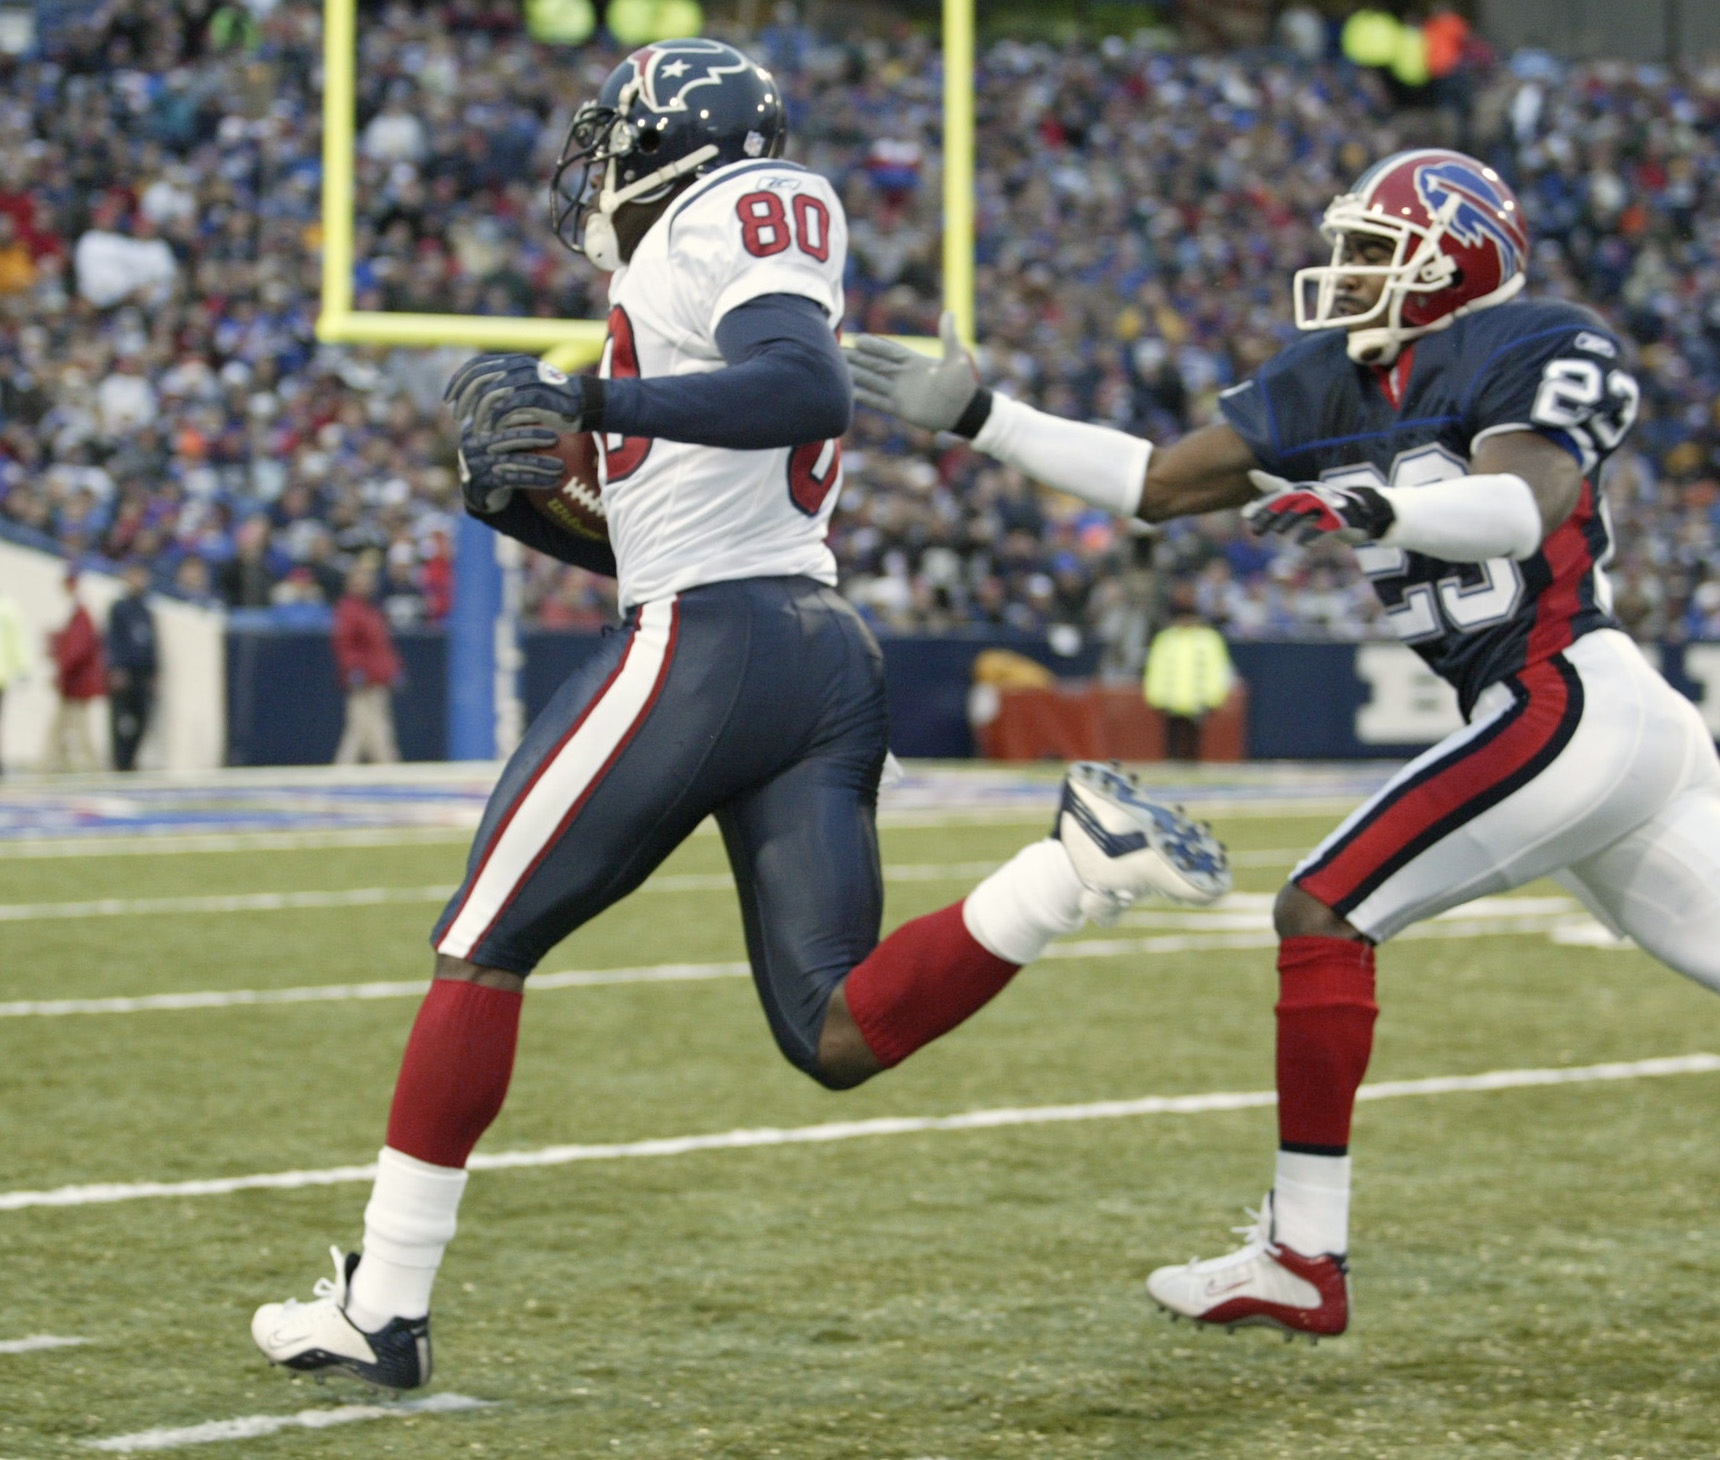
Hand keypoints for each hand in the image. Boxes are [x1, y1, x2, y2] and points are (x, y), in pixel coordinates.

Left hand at [444, 353, 591, 435]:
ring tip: (477, 430)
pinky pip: (508, 407)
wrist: (583, 404)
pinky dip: (497, 421)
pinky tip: (494, 432)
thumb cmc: (550, 401)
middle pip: (478, 379)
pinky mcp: (537, 395)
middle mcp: (518, 366)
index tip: (448, 400)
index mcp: (512, 361)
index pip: (475, 366)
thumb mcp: (523, 389)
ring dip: (480, 415)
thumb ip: (502, 388)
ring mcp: (528, 379)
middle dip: (463, 399)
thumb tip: (473, 397)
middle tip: (457, 417)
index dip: (457, 382)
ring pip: (491, 394)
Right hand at [457, 422, 564, 513]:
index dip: (518, 416)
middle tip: (554, 438)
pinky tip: (552, 481)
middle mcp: (476, 445)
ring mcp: (480, 465)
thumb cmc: (494, 454)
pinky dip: (535, 480)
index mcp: (478, 426)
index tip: (539, 415)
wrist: (475, 486)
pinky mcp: (487, 483)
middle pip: (506, 438)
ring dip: (538, 463)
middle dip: (531, 437)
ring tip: (559, 466)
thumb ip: (510, 421)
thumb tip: (534, 402)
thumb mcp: (495, 434)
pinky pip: (514, 480)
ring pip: (512, 461)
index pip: (499, 417)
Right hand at [845, 311, 982, 432]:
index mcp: (913, 361)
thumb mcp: (956, 358)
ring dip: (855, 375)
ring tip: (837, 369)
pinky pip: (877, 401)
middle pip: (875, 364)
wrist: (964, 411)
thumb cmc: (962, 384)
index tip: (857, 339)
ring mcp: (899, 392)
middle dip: (857, 357)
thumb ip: (949, 337)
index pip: (889, 350)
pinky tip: (849, 392)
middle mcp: (902, 375)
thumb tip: (950, 313)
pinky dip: (864, 397)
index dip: (874, 345)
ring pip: (872, 380)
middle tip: (837, 351)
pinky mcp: (899, 408)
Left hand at [1241, 469, 1394, 545]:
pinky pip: (1326, 526)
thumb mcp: (1299, 498)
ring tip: (1278, 532)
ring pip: (1306, 510)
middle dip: (1271, 514)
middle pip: (1289, 501)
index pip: (1279, 494)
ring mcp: (1329, 506)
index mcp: (1304, 490)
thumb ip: (1276, 488)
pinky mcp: (1342, 520)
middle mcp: (1315, 494)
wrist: (1363, 513)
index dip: (1262, 504)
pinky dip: (1314, 534)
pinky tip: (1302, 545)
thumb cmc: (1324, 506)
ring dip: (1290, 520)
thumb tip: (1251, 473)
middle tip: (1254, 530)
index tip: (1244, 515)